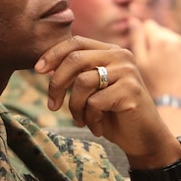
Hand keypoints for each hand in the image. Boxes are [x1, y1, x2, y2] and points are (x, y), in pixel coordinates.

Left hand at [36, 35, 179, 164]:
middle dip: (57, 84)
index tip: (38, 70)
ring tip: (81, 120)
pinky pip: (94, 102)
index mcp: (110, 51)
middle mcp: (121, 56)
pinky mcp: (130, 91)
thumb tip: (43, 67)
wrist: (143, 138)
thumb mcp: (91, 90)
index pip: (76, 42)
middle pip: (75, 59)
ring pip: (82, 83)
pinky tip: (98, 127)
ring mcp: (127, 72)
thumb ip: (75, 75)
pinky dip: (90, 119)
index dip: (53, 54)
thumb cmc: (113, 114)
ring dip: (75, 107)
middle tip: (52, 106)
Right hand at [128, 20, 180, 100]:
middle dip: (154, 42)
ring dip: (166, 48)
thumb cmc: (153, 83)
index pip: (148, 25)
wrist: (175, 102)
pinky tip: (172, 70)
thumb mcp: (139, 62)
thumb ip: (136, 38)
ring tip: (162, 67)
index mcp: (160, 38)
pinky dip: (176, 56)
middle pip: (161, 31)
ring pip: (172, 40)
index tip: (141, 51)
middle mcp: (176, 39)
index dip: (142, 36)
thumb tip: (133, 20)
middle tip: (151, 62)